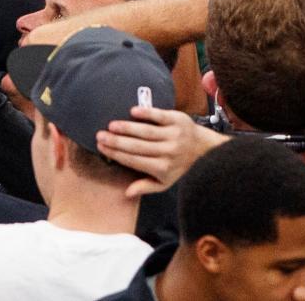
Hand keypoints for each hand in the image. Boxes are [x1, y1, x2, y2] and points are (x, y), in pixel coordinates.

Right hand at [96, 106, 226, 197]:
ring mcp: (173, 135)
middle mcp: (167, 152)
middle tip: (100, 136)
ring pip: (146, 131)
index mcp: (161, 168)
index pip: (133, 160)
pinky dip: (147, 113)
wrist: (204, 149)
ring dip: (127, 128)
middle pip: (137, 146)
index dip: (116, 154)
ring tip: (111, 125)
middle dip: (116, 141)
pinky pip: (160, 116)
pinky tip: (133, 111)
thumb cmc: (179, 166)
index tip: (101, 147)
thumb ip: (145, 186)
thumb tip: (126, 193)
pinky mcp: (178, 120)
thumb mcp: (164, 182)